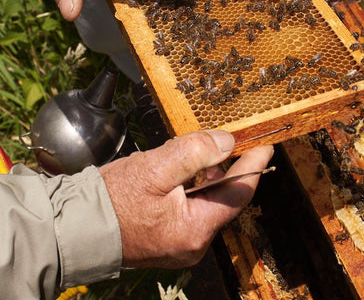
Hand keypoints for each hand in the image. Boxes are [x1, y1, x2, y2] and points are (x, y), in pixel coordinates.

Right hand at [100, 130, 272, 267]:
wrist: (75, 227)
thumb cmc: (112, 200)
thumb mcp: (155, 168)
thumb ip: (194, 152)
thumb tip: (226, 142)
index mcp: (195, 229)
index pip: (238, 193)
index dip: (253, 166)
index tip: (265, 147)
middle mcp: (193, 242)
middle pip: (221, 196)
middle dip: (220, 167)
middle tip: (216, 143)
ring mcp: (180, 242)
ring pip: (204, 199)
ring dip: (200, 174)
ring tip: (184, 155)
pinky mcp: (167, 237)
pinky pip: (189, 206)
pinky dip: (187, 185)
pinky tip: (173, 172)